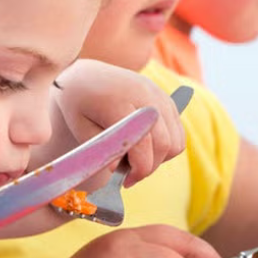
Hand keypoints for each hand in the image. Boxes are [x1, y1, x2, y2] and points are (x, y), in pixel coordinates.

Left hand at [49, 59, 185, 186]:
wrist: (86, 76)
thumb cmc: (79, 104)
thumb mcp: (80, 128)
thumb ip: (101, 150)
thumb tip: (117, 169)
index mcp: (119, 102)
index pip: (142, 144)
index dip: (138, 169)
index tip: (125, 181)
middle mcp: (144, 95)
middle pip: (164, 144)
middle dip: (149, 167)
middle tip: (130, 176)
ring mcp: (158, 95)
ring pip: (176, 140)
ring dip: (160, 158)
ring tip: (137, 160)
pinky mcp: (166, 98)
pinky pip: (178, 132)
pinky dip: (167, 147)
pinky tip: (146, 149)